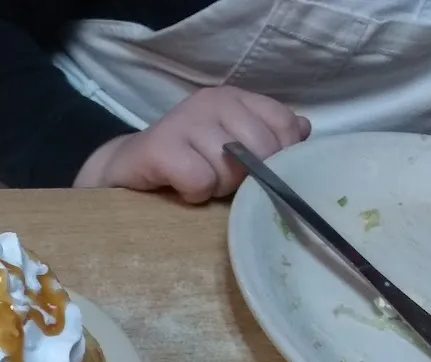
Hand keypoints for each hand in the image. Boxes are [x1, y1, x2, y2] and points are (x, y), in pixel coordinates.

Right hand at [74, 86, 310, 202]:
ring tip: (197, 183)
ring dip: (217, 188)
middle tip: (219, 181)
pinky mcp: (160, 146)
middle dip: (245, 178)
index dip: (279, 158)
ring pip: (230, 169)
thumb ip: (268, 137)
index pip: (286, 126)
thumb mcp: (231, 148)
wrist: (126, 172)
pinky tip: (180, 189)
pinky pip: (200, 180)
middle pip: (262, 150)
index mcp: (236, 98)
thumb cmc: (184, 163)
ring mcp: (185, 120)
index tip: (256, 172)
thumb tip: (304, 130)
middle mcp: (212, 101)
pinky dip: (194, 194)